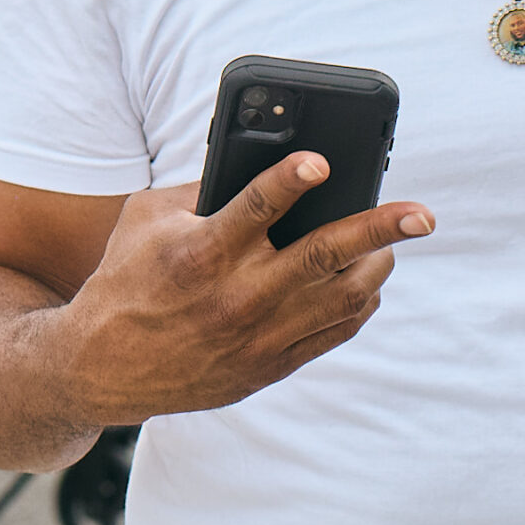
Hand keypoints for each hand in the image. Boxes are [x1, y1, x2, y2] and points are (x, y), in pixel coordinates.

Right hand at [60, 153, 432, 422]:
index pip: (252, 210)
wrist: (102, 367)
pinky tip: (368, 280)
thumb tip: (264, 157)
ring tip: (394, 240)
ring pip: (340, 298)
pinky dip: (359, 302)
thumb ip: (202, 189)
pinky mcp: (268, 365)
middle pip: (321, 256)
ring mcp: (256, 336)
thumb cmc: (126, 277)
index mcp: (198, 255)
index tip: (322, 161)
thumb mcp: (146, 219)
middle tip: (422, 212)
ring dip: (377, 264)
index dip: (289, 181)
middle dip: (377, 229)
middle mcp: (234, 297)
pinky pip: (332, 332)